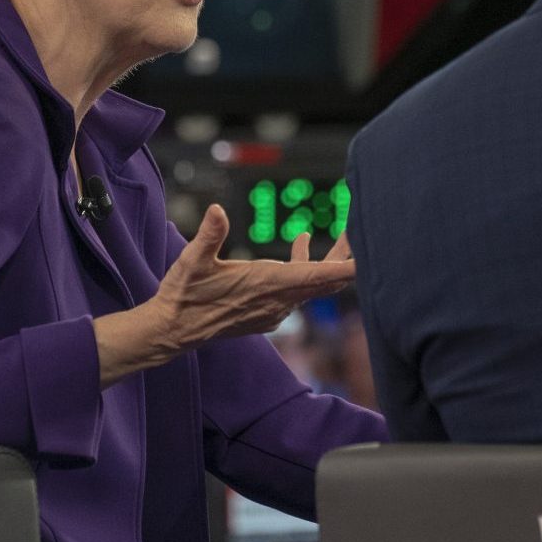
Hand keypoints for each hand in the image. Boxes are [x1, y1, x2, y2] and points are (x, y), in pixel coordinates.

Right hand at [94, 205, 354, 386]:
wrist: (173, 330)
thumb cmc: (183, 295)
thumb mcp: (192, 260)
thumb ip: (209, 235)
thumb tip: (218, 211)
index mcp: (266, 284)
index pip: (317, 276)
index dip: (345, 267)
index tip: (368, 258)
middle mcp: (277, 301)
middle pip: (325, 280)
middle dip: (346, 258)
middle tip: (362, 230)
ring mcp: (274, 309)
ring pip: (314, 286)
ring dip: (328, 262)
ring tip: (340, 234)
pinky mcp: (268, 312)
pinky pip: (299, 290)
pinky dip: (307, 270)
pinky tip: (299, 245)